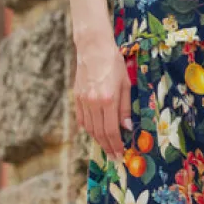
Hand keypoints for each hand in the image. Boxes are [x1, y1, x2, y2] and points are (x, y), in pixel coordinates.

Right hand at [73, 35, 132, 162]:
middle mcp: (93, 102)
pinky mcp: (76, 97)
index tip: (120, 154)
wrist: (93, 47)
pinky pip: (81, 119)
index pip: (111, 130)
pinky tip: (94, 133)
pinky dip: (88, 128)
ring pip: (89, 128)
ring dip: (98, 139)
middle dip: (107, 146)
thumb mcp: (125, 84)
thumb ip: (125, 107)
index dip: (116, 144)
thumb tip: (127, 127)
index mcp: (108, 99)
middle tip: (114, 156)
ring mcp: (83, 100)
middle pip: (99, 132)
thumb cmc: (113, 63)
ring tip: (106, 146)